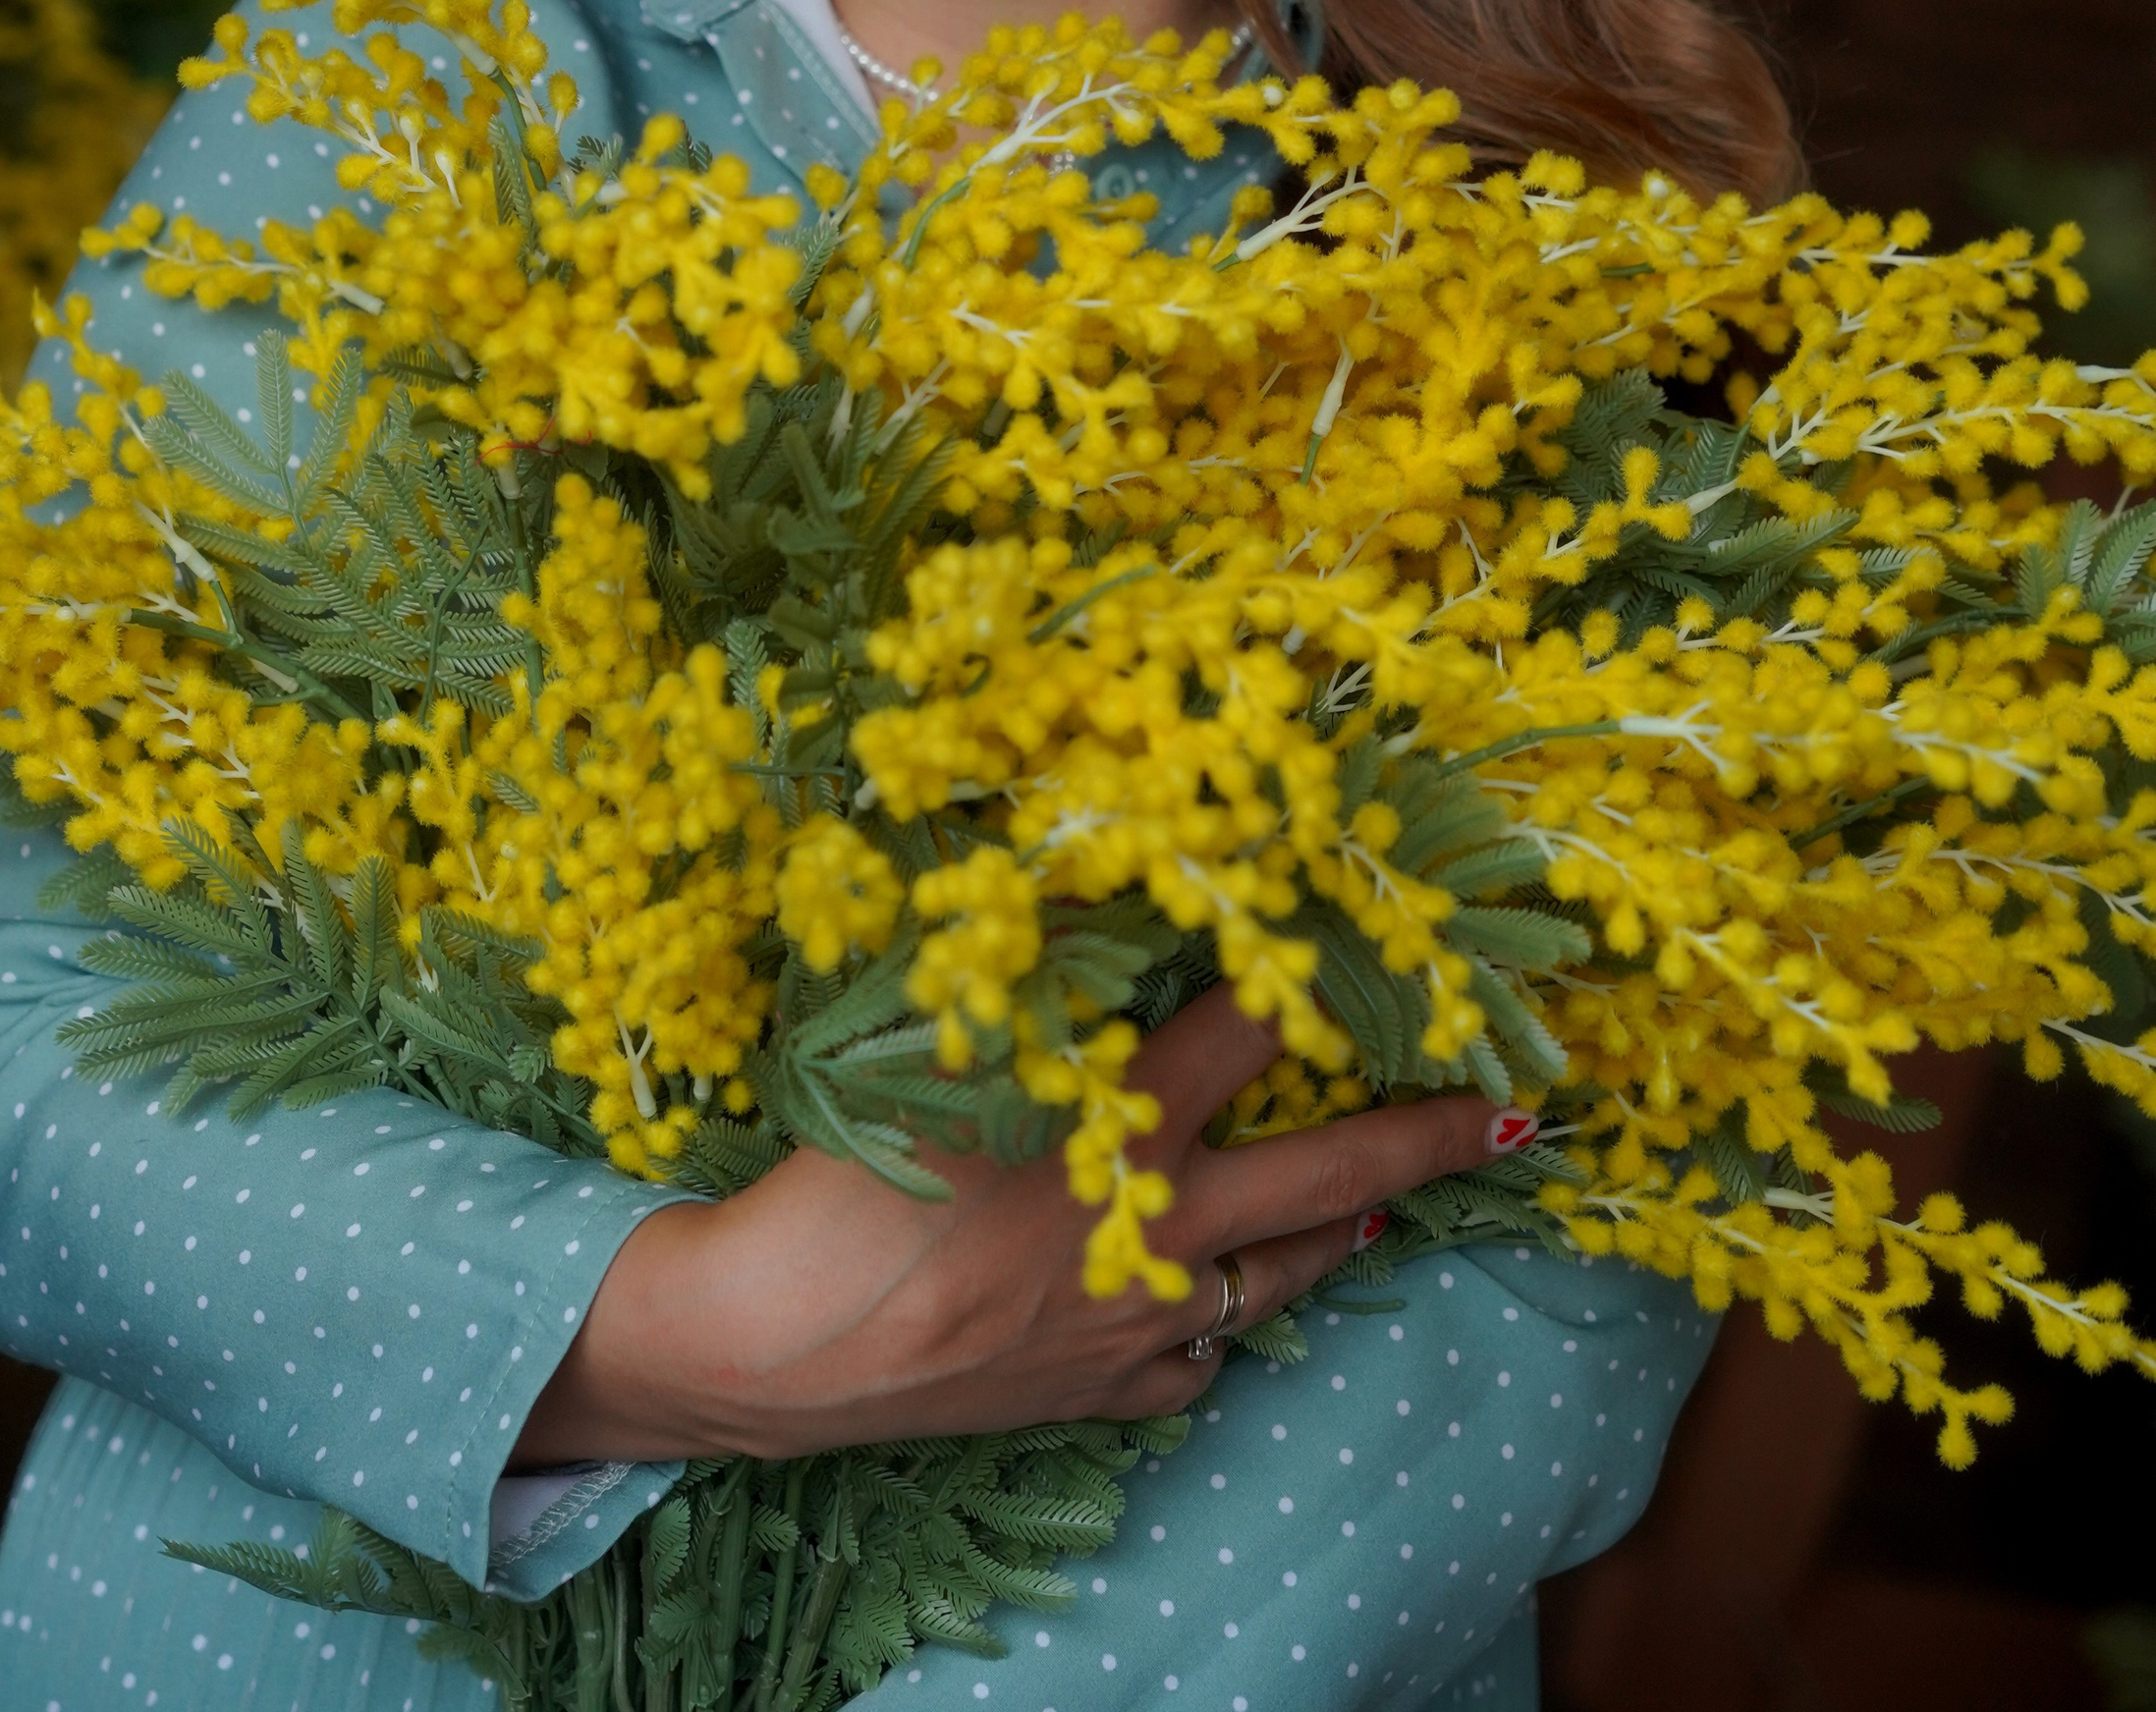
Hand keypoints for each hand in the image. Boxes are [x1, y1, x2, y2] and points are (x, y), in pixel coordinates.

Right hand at [513, 991, 1529, 1463]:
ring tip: (1380, 1210)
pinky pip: (1184, 1363)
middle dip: (1427, 1136)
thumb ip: (1023, 982)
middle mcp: (1154, 1222)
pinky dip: (1204, 1332)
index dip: (1325, 966)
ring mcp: (1133, 1320)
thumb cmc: (837, 1173)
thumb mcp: (928, 1045)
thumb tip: (1072, 898)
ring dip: (1334, 1234)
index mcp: (1117, 1121)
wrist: (776, 1345)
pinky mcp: (1091, 1391)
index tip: (1396, 929)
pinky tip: (1198, 1313)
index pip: (1255, 1022)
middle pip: (1328, 1174)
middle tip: (1514, 1117)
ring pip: (1274, 1277)